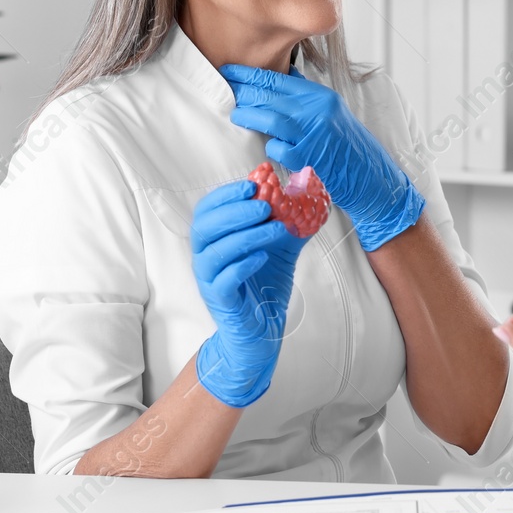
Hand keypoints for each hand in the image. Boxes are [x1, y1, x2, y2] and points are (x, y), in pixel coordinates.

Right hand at [190, 178, 310, 406]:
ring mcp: (209, 281)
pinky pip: (223, 280)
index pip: (207, 210)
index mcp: (214, 240)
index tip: (252, 183)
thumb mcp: (280, 247)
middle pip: (204, 227)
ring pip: (214, 252)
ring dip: (245, 235)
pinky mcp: (220, 301)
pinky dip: (242, 265)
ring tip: (275, 227)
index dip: (225, 194)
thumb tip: (308, 195)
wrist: (262, 329)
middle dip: (235, 211)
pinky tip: (262, 256)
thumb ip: (289, 221)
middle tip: (265, 204)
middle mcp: (205, 258)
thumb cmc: (265, 284)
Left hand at [219, 64, 424, 251]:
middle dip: (243, 92)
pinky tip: (268, 148)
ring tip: (236, 115)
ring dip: (250, 117)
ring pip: (273, 120)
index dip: (249, 74)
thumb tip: (286, 75)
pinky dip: (271, 148)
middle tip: (224, 90)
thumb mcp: (332, 113)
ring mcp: (316, 135)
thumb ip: (308, 96)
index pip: (278, 79)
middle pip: (272, 96)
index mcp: (321, 97)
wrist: (371, 176)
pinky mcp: (312, 159)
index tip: (229, 70)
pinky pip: (281, 150)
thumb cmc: (347, 145)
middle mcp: (319, 111)